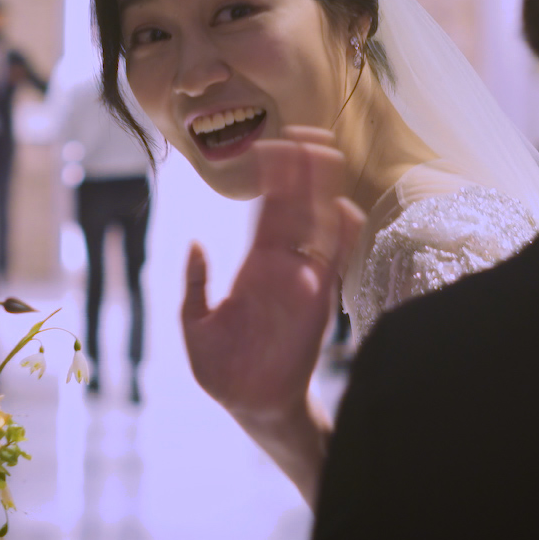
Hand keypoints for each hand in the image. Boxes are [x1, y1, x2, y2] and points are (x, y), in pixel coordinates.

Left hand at [181, 126, 363, 424]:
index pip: (265, 210)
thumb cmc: (223, 368)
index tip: (271, 145)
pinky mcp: (317, 304)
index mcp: (254, 265)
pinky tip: (343, 209)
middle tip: (306, 133)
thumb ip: (194, 284)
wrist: (249, 405)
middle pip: (296, 208)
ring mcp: (301, 282)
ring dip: (323, 192)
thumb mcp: (195, 324)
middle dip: (301, 172)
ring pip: (318, 226)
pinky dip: (342, 238)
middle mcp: (281, 267)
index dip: (270, 179)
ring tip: (326, 155)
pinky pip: (333, 265)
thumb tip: (195, 243)